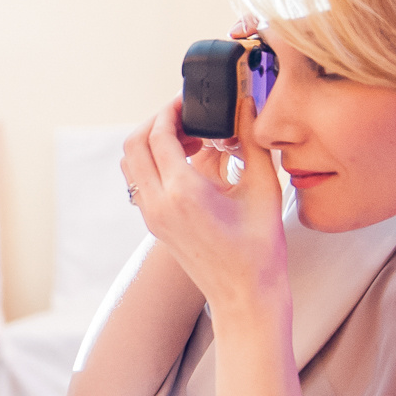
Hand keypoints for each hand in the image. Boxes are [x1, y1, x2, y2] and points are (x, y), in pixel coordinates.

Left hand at [120, 88, 288, 316]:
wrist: (246, 297)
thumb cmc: (261, 249)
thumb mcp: (264, 188)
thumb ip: (252, 141)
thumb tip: (247, 104)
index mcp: (182, 192)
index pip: (159, 135)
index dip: (171, 110)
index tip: (188, 98)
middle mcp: (158, 203)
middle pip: (133, 144)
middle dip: (156, 122)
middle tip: (187, 114)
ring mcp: (151, 216)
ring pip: (131, 164)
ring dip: (152, 142)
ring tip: (190, 137)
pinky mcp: (154, 224)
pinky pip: (140, 182)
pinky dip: (154, 163)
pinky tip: (188, 162)